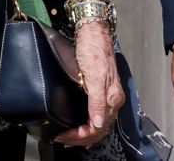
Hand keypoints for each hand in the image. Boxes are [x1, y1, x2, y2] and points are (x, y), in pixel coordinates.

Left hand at [55, 22, 125, 146]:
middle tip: (61, 140)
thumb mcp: (94, 75)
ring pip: (98, 125)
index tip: (62, 136)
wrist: (94, 32)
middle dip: (79, 139)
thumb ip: (97, 100)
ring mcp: (108, 96)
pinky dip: (88, 125)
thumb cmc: (93, 50)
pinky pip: (98, 115)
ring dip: (84, 135)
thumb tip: (97, 123)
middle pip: (98, 130)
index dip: (79, 136)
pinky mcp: (102, 90)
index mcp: (111, 99)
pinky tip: (82, 127)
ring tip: (69, 139)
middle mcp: (112, 100)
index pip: (96, 128)